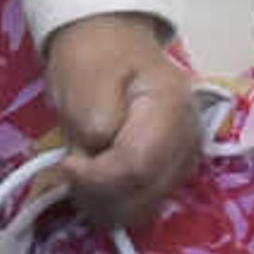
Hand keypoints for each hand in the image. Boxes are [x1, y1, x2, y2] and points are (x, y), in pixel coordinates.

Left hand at [41, 15, 200, 234]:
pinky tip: (95, 179)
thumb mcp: (84, 78)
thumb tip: (97, 157)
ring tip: (81, 170)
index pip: (137, 166)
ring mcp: (184, 160)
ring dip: (104, 201)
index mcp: (172, 107)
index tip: (65, 164)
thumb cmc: (96, 56)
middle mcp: (189, 139)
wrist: (111, 44)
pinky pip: (143, 205)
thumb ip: (93, 122)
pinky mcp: (172, 174)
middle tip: (70, 168)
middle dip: (98, 193)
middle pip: (144, 195)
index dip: (95, 177)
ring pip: (144, 209)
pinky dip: (113, 201)